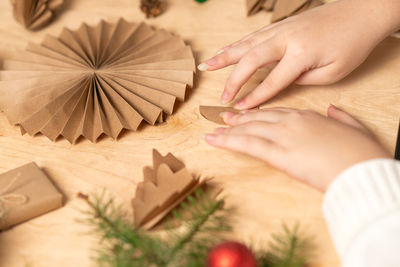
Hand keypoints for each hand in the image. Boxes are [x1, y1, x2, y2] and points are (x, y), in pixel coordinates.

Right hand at [198, 0, 399, 108]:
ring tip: (208, 66)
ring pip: (247, 43)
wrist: (363, 11)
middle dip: (233, 79)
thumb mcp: (334, 71)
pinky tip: (226, 48)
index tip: (240, 109)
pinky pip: (254, 35)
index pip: (272, 81)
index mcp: (301, 54)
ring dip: (225, 55)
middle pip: (251, 59)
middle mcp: (287, 39)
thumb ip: (304, 80)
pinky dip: (237, 43)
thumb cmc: (352, 43)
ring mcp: (282, 28)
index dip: (255, 97)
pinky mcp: (282, 24)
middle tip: (222, 95)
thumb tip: (281, 82)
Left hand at [204, 106, 389, 190]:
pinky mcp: (278, 154)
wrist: (361, 168)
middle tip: (224, 117)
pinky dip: (227, 141)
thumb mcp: (354, 128)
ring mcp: (283, 136)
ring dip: (229, 130)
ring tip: (214, 130)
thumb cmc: (361, 152)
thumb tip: (333, 110)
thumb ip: (340, 117)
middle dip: (239, 118)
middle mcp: (292, 122)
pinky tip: (213, 139)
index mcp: (308, 116)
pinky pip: (247, 144)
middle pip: (258, 118)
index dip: (259, 112)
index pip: (276, 111)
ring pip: (249, 130)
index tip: (248, 113)